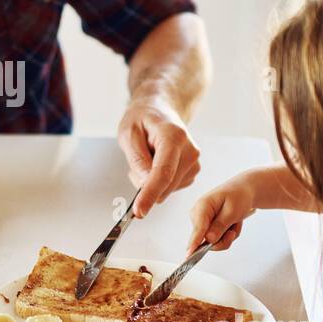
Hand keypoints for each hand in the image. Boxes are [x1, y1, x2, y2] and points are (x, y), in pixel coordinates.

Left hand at [117, 98, 200, 216]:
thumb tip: (144, 184)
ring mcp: (194, 162)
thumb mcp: (128, 133)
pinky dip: (158, 183)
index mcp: (174, 137)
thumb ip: (136, 159)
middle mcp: (189, 150)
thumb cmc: (142, 118)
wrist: (160, 110)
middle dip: (144, 184)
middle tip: (135, 163)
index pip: (163, 172)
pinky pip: (170, 188)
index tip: (139, 211)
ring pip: (167, 190)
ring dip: (150, 182)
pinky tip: (155, 164)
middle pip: (166, 185)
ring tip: (147, 157)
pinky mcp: (192, 171)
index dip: (150, 194)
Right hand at [186, 175, 256, 251]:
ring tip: (235, 222)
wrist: (243, 190)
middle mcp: (197, 215)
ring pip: (213, 242)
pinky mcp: (206, 227)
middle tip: (235, 228)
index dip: (194, 243)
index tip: (188, 256)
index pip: (198, 228)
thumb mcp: (233, 210)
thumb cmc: (238, 195)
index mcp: (202, 206)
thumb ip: (220, 225)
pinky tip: (232, 224)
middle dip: (224, 238)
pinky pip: (217, 239)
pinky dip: (228, 234)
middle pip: (207, 240)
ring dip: (228, 236)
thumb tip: (209, 239)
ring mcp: (201, 222)